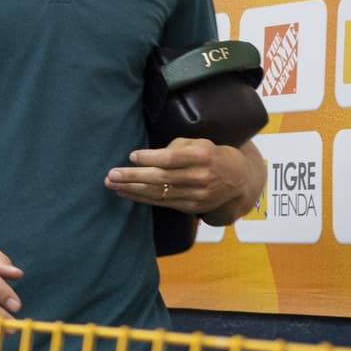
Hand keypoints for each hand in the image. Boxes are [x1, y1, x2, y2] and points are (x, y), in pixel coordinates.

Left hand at [104, 137, 263, 223]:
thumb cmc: (212, 155)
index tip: (132, 156)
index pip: (172, 159)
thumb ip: (176, 147)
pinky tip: (125, 193)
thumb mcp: (200, 143)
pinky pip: (162, 203)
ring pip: (159, 193)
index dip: (150, 158)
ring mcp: (196, 195)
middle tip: (111, 175)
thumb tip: (150, 156)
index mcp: (202, 156)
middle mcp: (200, 177)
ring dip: (132, 190)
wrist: (239, 181)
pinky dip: (141, 198)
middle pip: (162, 178)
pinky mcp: (191, 207)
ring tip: (111, 184)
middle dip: (133, 177)